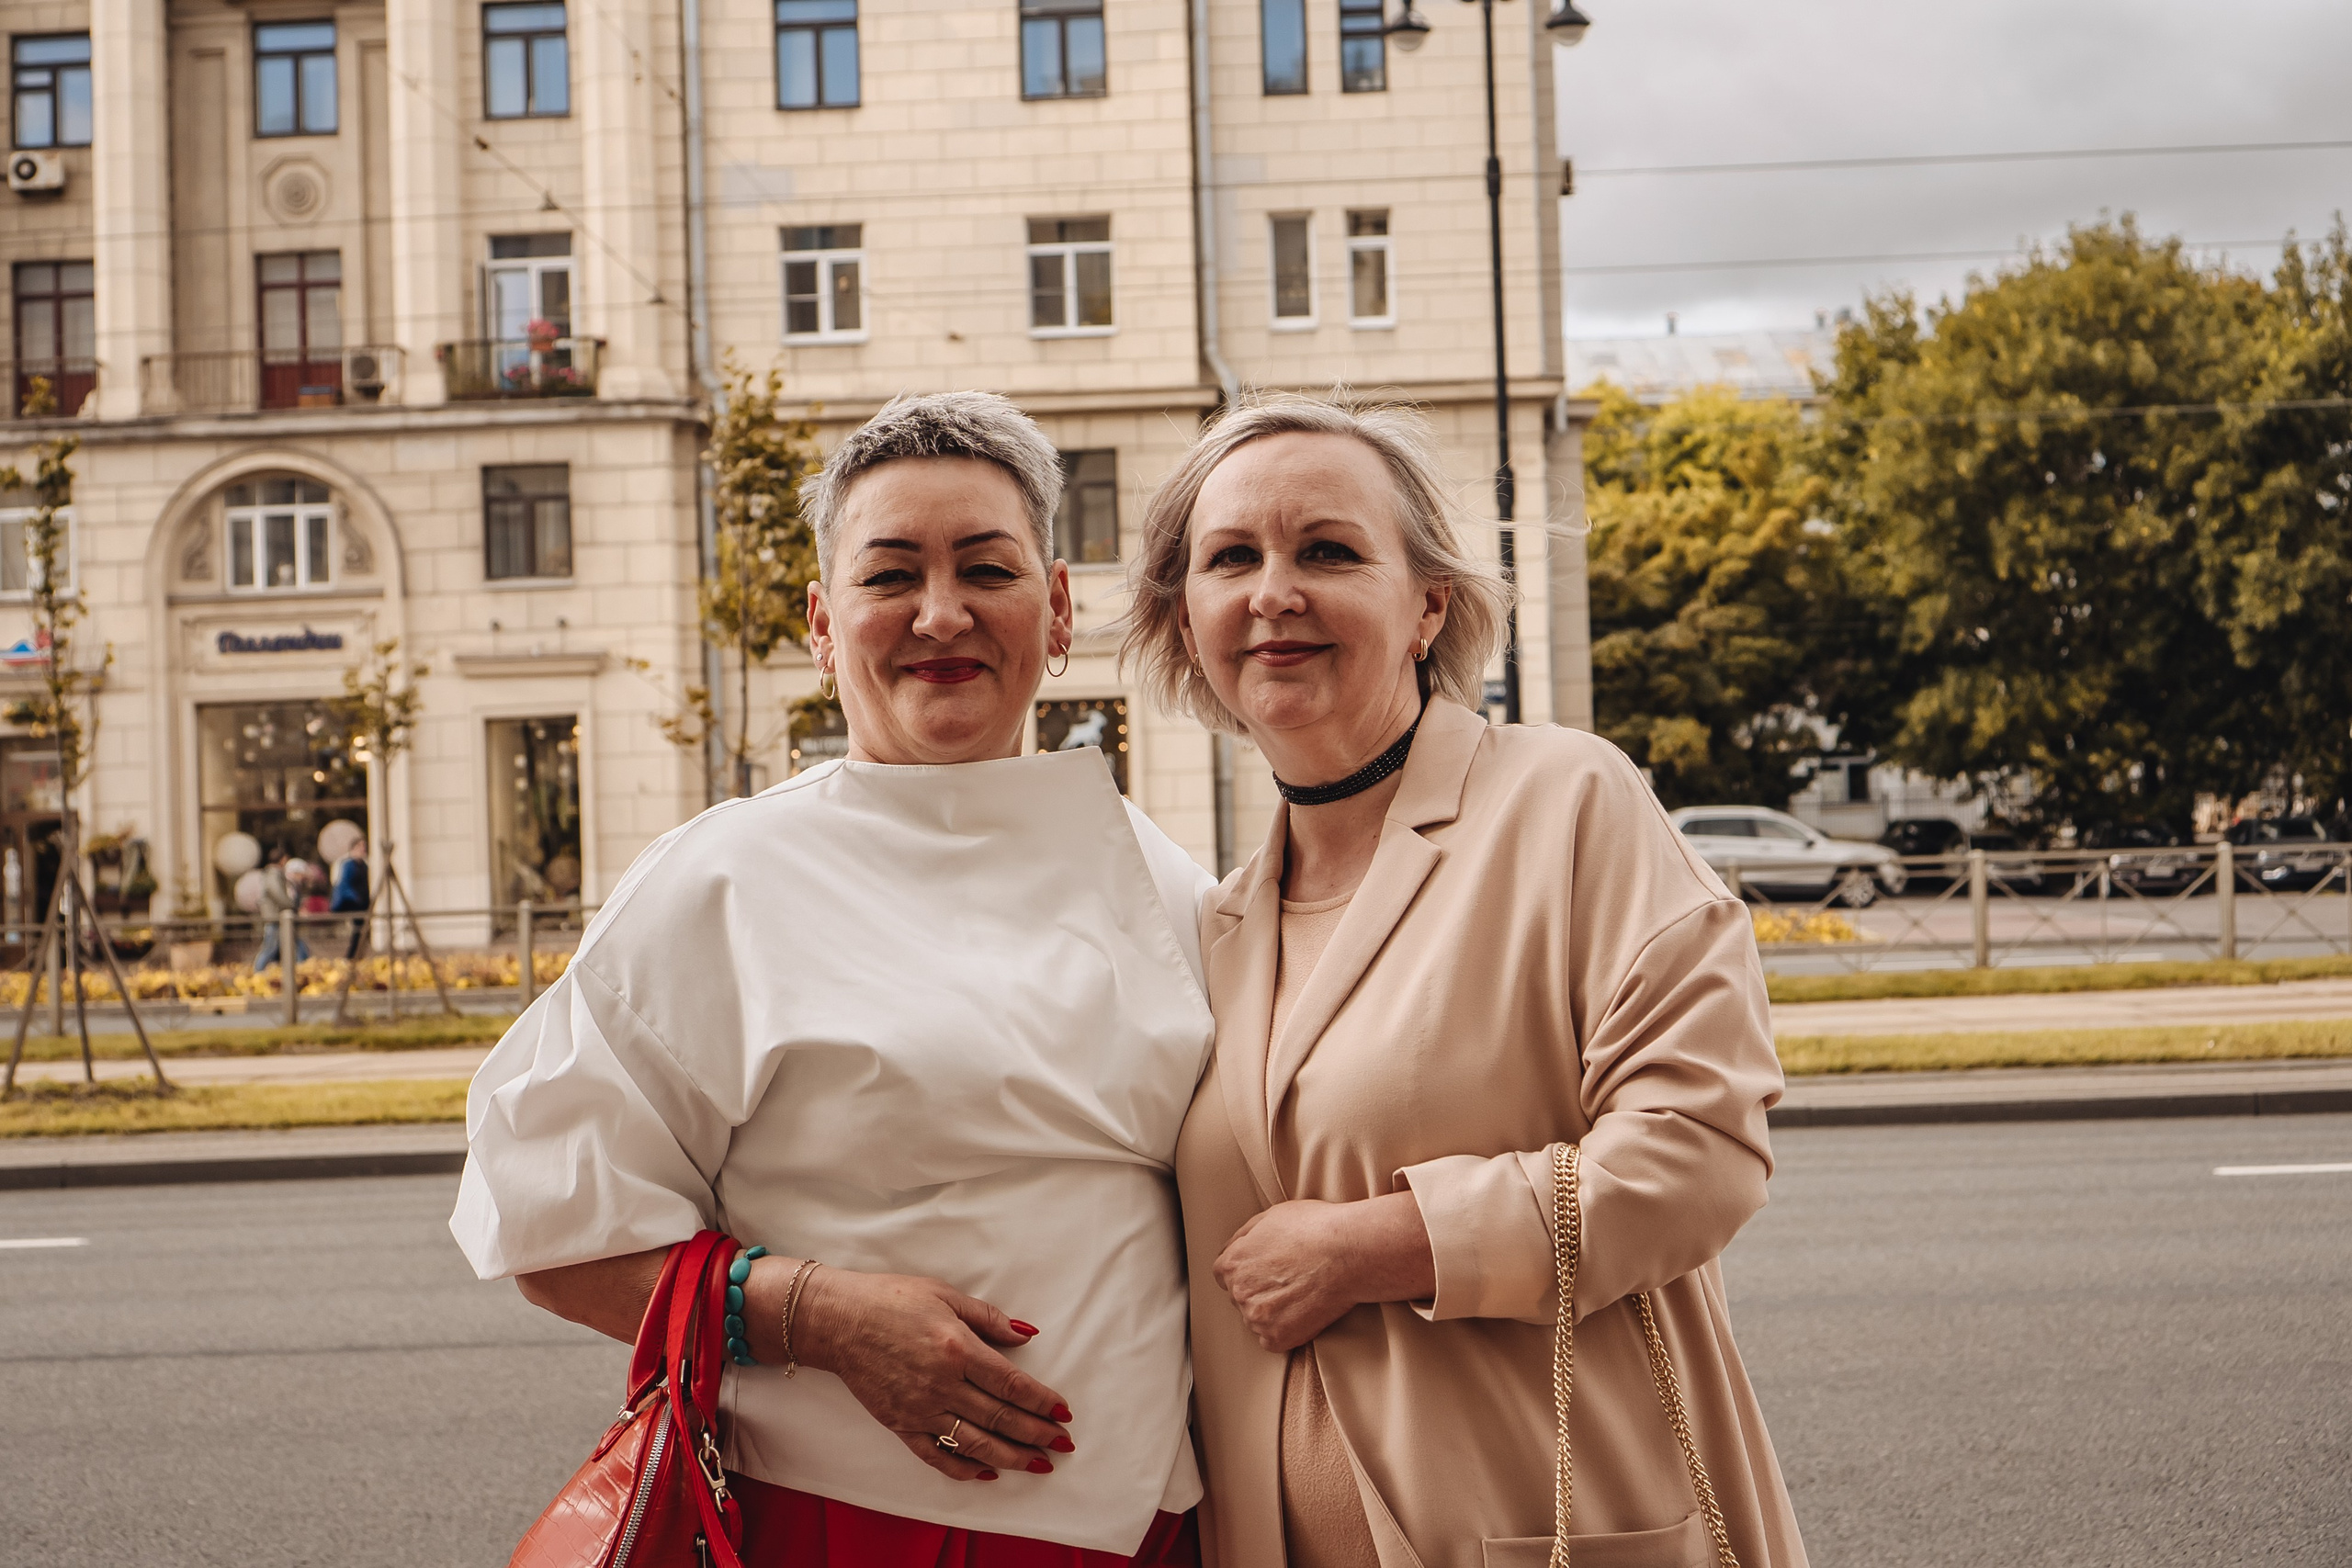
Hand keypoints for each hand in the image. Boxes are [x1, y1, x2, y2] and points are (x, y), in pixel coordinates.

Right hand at [759, 1264, 1075, 1482]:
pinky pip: (936, 1455)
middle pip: (999, 1417)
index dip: (1041, 1400)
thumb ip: (988, 1319)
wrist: (837, 1321)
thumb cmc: (891, 1299)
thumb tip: (1025, 1335)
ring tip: (1037, 1463)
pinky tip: (985, 1473)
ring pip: (975, 1443)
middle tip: (1062, 1442)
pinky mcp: (900, 1425)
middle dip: (1036, 1433)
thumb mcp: (945, 1295)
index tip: (1062, 1410)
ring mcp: (920, 1409)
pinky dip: (963, 1468)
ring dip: (1011, 1456)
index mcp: (958, 1349)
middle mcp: (942, 1384)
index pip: (1011, 1384)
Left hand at [1211, 1193, 1436, 1353]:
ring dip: (1272, 1312)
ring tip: (1301, 1293)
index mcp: (1233, 1263)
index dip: (1248, 1271)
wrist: (1348, 1252)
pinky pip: (1272, 1340)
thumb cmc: (1315, 1228)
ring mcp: (1257, 1317)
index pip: (1225, 1274)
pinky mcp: (1278, 1337)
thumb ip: (1245, 1236)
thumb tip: (1235, 1247)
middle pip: (1241, 1297)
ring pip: (1256, 1320)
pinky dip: (1286, 1330)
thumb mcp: (1271, 1216)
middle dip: (1259, 1290)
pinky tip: (1304, 1311)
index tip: (1266, 1270)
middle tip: (1289, 1280)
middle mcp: (1239, 1292)